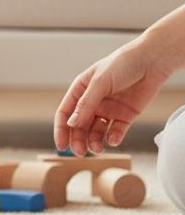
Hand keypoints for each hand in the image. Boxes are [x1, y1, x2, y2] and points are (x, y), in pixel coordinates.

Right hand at [54, 41, 172, 155]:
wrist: (152, 62)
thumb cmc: (122, 64)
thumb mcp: (100, 82)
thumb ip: (86, 104)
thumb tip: (71, 124)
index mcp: (81, 90)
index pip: (65, 113)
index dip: (61, 130)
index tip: (61, 145)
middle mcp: (92, 102)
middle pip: (79, 126)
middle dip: (78, 140)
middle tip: (81, 153)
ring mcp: (108, 110)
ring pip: (96, 132)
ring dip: (94, 142)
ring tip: (98, 149)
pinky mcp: (125, 116)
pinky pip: (115, 131)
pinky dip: (113, 138)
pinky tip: (113, 140)